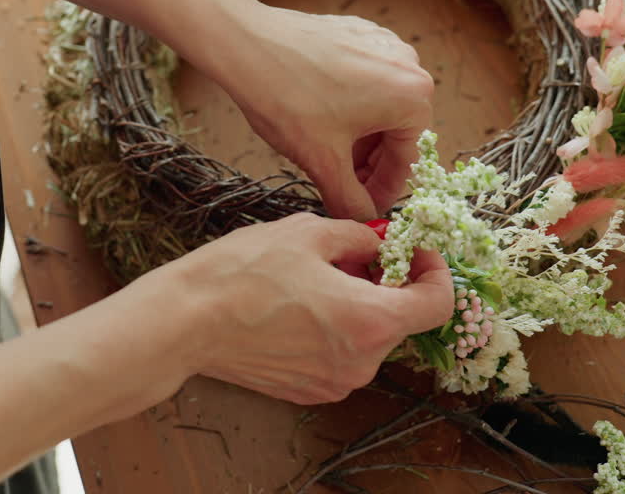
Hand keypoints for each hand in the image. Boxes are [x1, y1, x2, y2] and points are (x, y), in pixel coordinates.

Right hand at [161, 213, 455, 404]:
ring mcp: (335, 383)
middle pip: (401, 320)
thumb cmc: (242, 274)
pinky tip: (298, 304)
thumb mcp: (308, 233)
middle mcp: (361, 362)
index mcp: (371, 321)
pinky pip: (340, 355)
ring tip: (317, 277)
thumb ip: (359, 236)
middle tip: (355, 254)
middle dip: (388, 283)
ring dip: (359, 305)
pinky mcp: (308, 391)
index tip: (416, 252)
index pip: (438, 304)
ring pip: (369, 337)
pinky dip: (334, 329)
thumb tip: (380, 241)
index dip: (436, 271)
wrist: (185, 322)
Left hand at [206, 5, 434, 220]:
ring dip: (359, 138)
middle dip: (369, 164)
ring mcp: (383, 44)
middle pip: (396, 130)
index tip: (365, 209)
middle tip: (343, 188)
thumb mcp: (323, 161)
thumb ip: (350, 200)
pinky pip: (364, 80)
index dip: (382, 192)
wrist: (245, 43)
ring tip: (328, 158)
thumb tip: (365, 220)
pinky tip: (322, 124)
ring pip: (380, 106)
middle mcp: (409, 64)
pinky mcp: (358, 33)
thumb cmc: (287, 98)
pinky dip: (349, 107)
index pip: (406, 160)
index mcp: (413, 96)